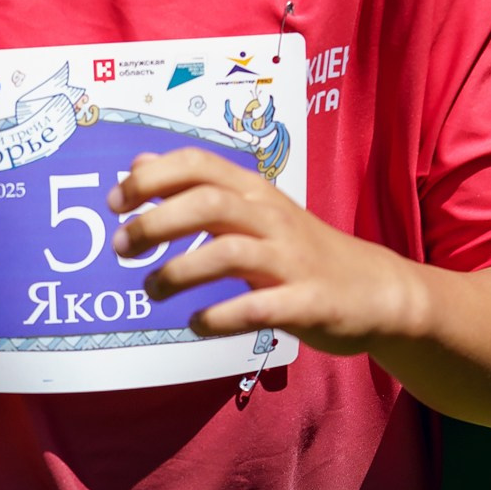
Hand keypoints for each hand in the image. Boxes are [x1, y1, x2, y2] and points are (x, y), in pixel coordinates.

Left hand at [109, 149, 420, 351]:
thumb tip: (140, 165)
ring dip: (179, 272)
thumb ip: (196, 189)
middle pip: (208, 204)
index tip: (115, 201)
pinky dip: (220, 316)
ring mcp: (291, 260)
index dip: (151, 178)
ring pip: (228, 253)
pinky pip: (257, 307)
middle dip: (155, 223)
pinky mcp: (307, 302)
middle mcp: (271, 218)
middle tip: (121, 247)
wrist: (375, 291)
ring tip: (151, 291)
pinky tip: (196, 325)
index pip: (198, 164)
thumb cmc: (299, 250)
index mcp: (255, 192)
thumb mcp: (251, 210)